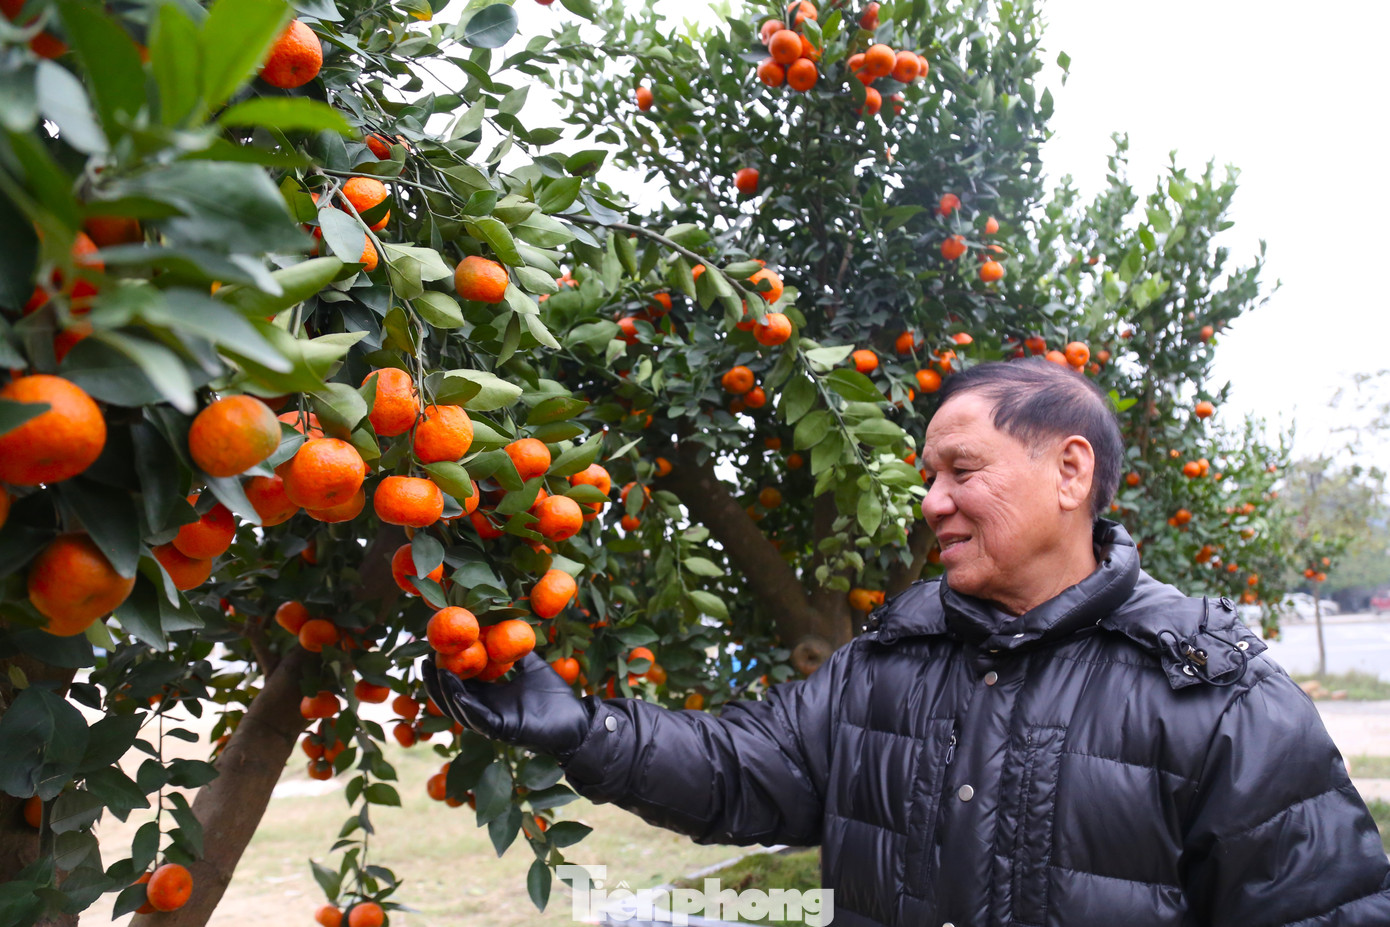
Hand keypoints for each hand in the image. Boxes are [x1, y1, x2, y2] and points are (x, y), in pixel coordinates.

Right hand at [423, 652, 594, 760]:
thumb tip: (506, 625)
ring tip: (434, 670)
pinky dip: (466, 705)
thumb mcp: (533, 667)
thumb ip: (517, 652)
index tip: (432, 649)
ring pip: (460, 708)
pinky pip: (479, 719)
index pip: (461, 683)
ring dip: (445, 691)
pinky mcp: (502, 730)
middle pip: (452, 697)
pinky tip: (457, 691)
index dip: (445, 669)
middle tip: (422, 660)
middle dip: (435, 681)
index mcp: (492, 697)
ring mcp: (493, 722)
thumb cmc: (556, 697)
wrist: (577, 719)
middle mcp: (487, 710)